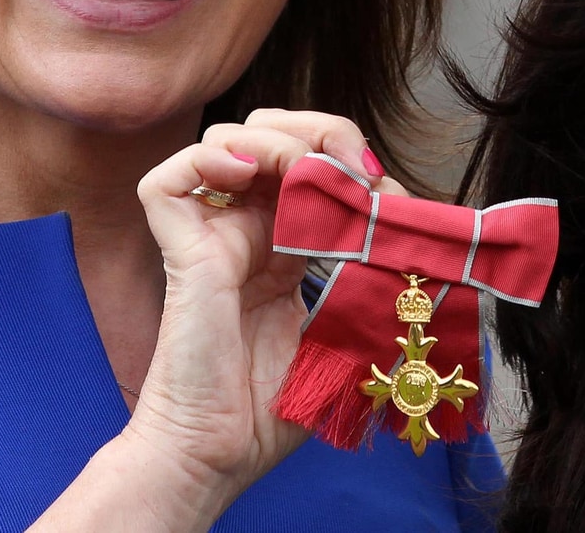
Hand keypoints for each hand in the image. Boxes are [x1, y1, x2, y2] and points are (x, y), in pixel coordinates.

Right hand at [115, 112, 405, 514]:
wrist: (219, 454)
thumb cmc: (273, 409)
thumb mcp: (348, 333)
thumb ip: (375, 282)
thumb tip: (415, 233)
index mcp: (284, 244)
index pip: (313, 163)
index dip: (351, 160)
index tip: (386, 193)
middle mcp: (247, 230)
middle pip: (272, 132)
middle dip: (317, 131)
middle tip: (351, 166)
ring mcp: (211, 236)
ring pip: (227, 138)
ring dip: (276, 140)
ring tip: (306, 173)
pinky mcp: (179, 250)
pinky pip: (168, 179)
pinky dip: (210, 159)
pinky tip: (248, 176)